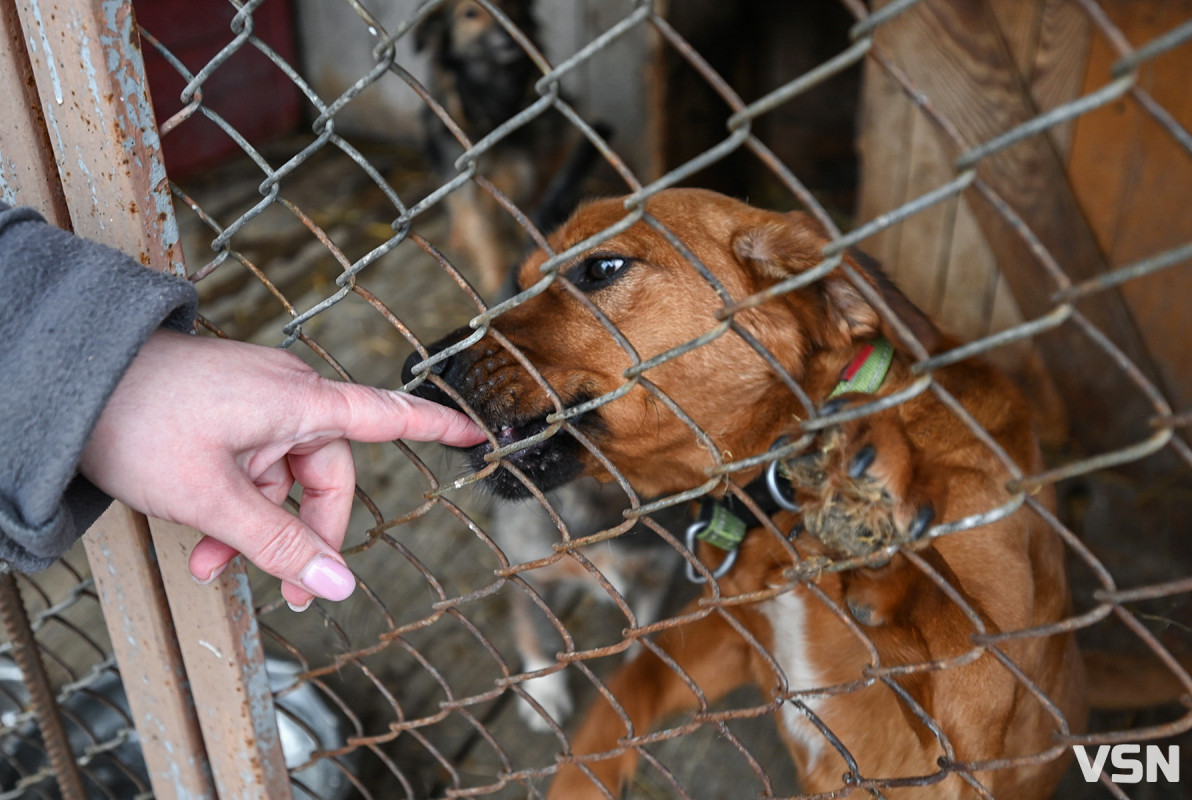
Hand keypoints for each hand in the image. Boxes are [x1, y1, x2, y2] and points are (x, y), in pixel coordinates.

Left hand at [79, 329, 485, 609]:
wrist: (65, 377)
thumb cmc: (137, 421)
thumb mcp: (212, 497)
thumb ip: (277, 544)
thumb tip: (336, 585)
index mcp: (299, 402)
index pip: (389, 415)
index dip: (436, 427)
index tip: (477, 436)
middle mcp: (287, 395)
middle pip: (326, 474)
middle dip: (305, 534)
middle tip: (290, 593)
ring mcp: (254, 400)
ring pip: (280, 476)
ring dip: (257, 525)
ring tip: (215, 568)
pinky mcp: (227, 407)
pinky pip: (251, 462)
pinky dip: (235, 501)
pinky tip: (204, 540)